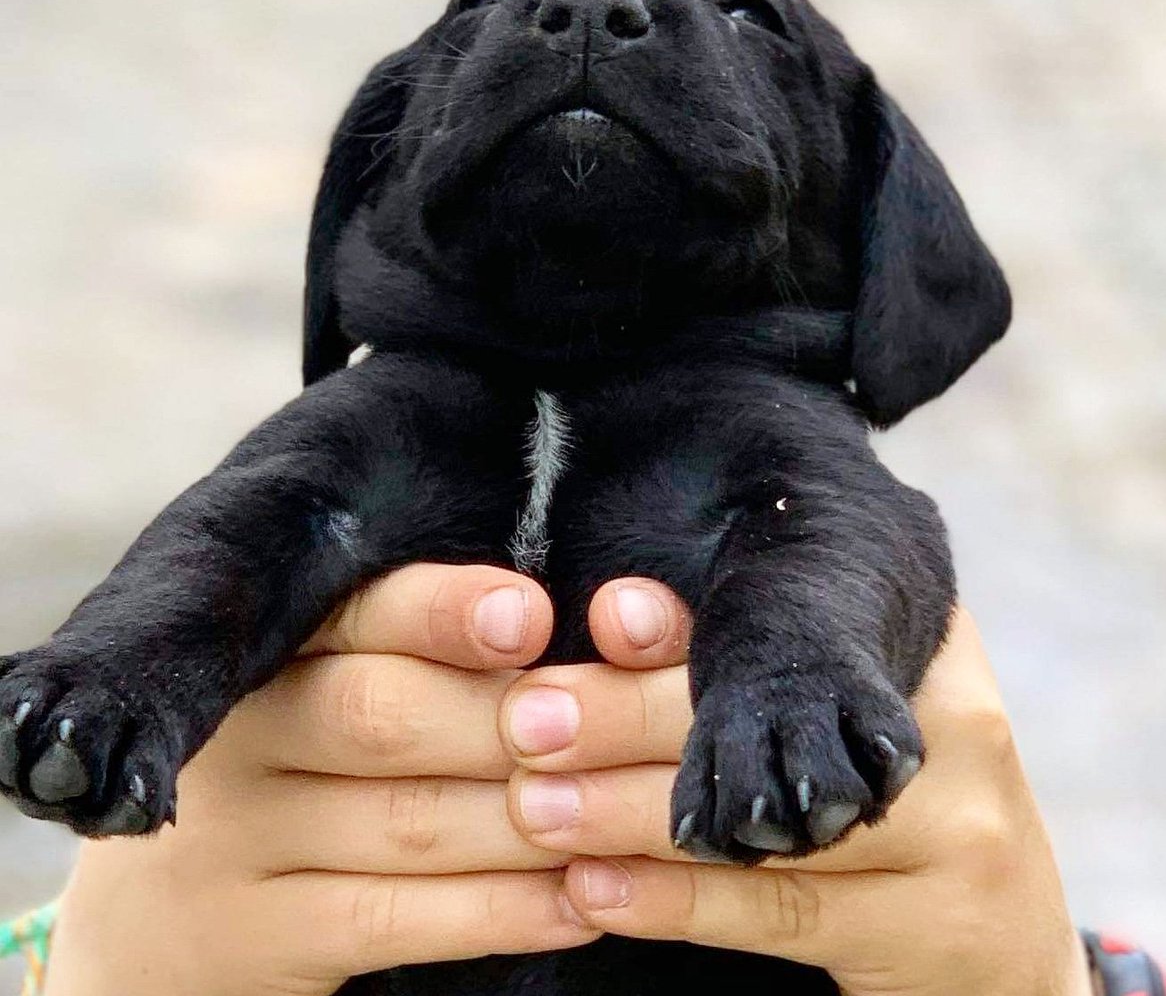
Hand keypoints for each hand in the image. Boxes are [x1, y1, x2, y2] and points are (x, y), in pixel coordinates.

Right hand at [45, 565, 597, 995]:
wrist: (157, 915)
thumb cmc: (291, 765)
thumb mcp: (324, 689)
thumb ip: (417, 653)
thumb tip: (552, 625)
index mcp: (267, 650)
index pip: (357, 612)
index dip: (445, 612)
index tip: (530, 616)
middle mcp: (241, 735)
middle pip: (383, 714)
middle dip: (503, 719)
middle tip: (599, 726)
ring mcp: (237, 842)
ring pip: (408, 821)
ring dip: (528, 820)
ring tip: (621, 811)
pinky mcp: (255, 940)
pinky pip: (397, 922)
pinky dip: (501, 911)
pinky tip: (580, 902)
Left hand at [503, 592, 1092, 995]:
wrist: (1001, 935)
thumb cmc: (889, 790)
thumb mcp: (841, 707)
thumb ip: (743, 661)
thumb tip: (619, 608)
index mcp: (923, 645)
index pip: (793, 627)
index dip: (691, 629)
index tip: (604, 615)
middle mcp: (954, 728)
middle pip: (768, 720)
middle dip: (631, 719)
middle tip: (529, 723)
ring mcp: (956, 835)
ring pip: (759, 824)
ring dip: (629, 814)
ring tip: (534, 808)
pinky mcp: (930, 931)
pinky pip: (776, 915)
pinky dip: (674, 903)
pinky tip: (595, 890)